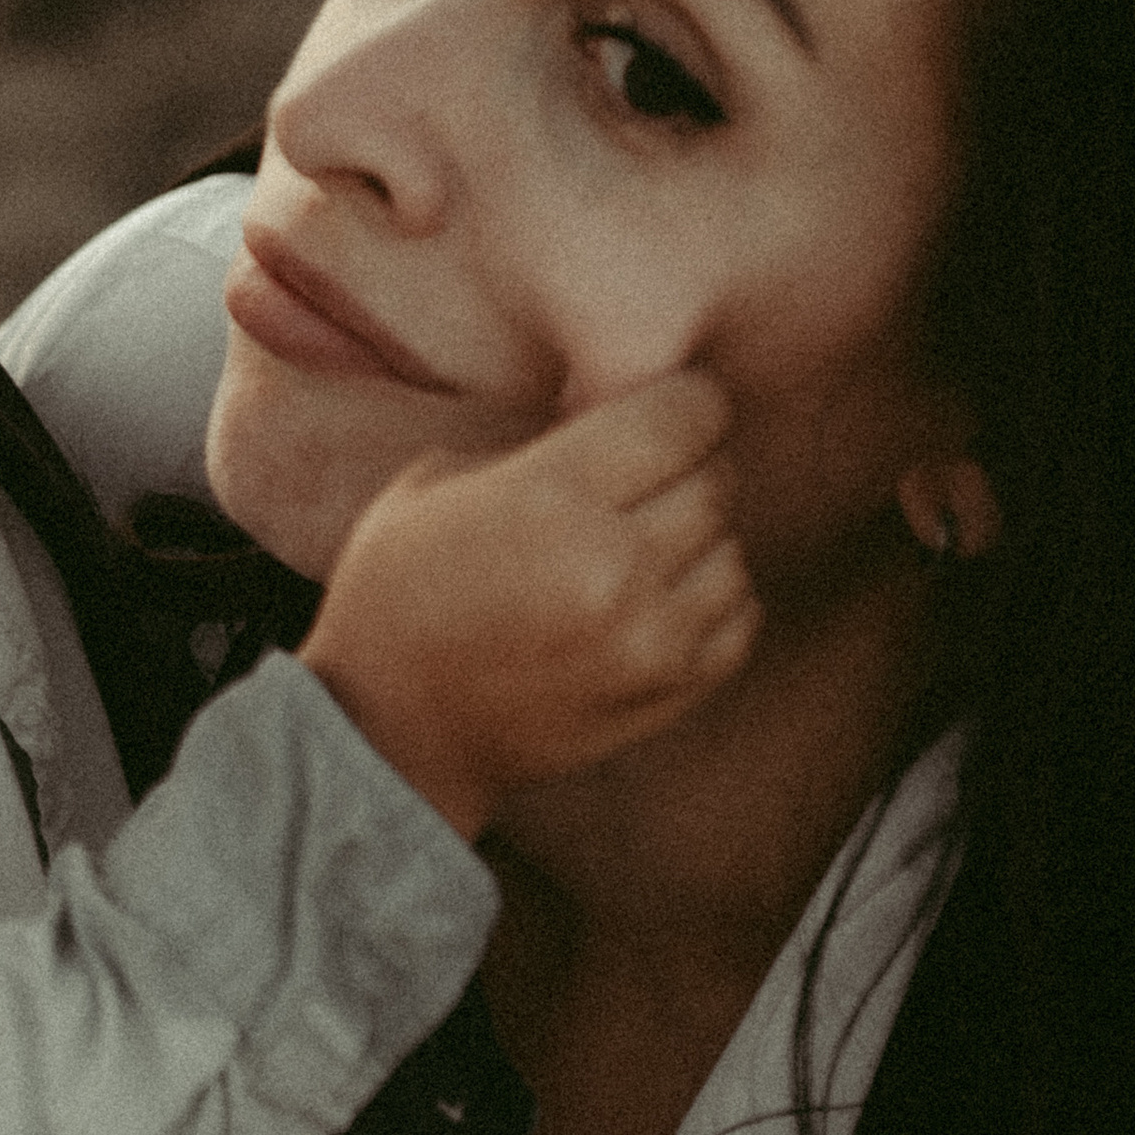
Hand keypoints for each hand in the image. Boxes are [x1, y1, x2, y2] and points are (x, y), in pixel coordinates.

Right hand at [300, 369, 758, 836]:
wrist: (394, 732)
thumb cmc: (399, 595)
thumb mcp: (437, 485)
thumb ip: (538, 448)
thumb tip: (616, 420)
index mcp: (550, 497)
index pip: (683, 414)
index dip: (683, 401)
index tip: (666, 408)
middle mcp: (614, 566)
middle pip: (716, 480)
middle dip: (686, 467)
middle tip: (644, 478)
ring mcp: (650, 638)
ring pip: (733, 551)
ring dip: (699, 539)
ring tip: (642, 545)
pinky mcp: (670, 694)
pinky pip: (741, 620)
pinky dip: (713, 600)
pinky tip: (661, 597)